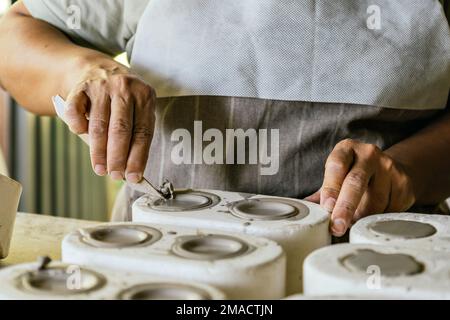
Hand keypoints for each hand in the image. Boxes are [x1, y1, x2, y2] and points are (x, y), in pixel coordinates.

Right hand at [64, 63, 155, 182]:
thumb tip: (131, 171)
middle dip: (117, 157)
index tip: (134, 176)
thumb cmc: (123, 100)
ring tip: (100, 169)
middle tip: (115, 175)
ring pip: (99, 125)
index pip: (143, 132)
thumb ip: (135, 135)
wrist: (99, 69)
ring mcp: (102, 86)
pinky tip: (80, 134)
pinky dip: (77, 125)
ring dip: (98, 151)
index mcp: (145, 96)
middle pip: (121, 130)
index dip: (138, 157)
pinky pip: (76, 110)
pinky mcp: (81, 86)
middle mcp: (124, 88)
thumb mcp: (137, 109)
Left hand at [305, 139, 415, 236]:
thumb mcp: (336, 177)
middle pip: (356, 182)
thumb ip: (321, 192)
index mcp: (346, 149)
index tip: (326, 208)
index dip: (331, 188)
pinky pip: (390, 209)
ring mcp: (389, 166)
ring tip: (354, 221)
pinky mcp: (404, 182)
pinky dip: (378, 218)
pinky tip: (374, 215)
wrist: (389, 169)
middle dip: (345, 208)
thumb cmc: (352, 174)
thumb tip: (304, 209)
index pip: (336, 166)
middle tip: (337, 227)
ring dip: (361, 217)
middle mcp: (368, 153)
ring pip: (374, 201)